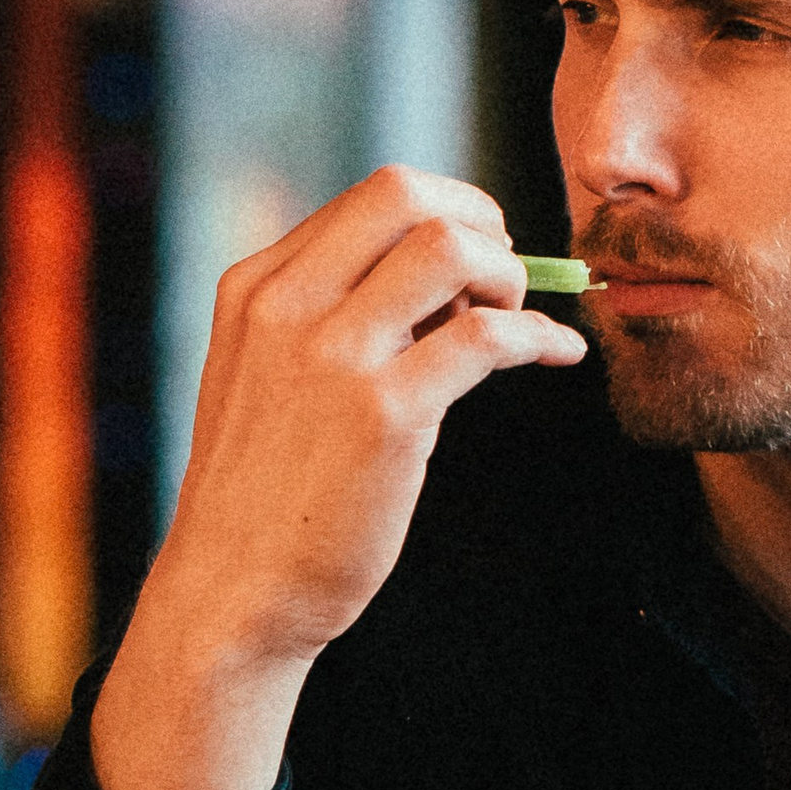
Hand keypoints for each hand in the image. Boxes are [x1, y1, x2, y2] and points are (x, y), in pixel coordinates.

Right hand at [90, 167, 585, 789]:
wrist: (230, 595)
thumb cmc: (260, 496)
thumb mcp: (262, 378)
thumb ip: (324, 319)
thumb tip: (437, 279)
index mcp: (256, 288)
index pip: (370, 197)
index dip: (444, 211)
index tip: (475, 253)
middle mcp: (288, 306)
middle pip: (407, 194)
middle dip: (479, 220)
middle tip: (505, 275)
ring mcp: (334, 356)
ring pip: (450, 247)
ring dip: (506, 272)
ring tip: (516, 318)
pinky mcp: (385, 414)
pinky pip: (489, 338)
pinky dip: (542, 336)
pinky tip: (560, 355)